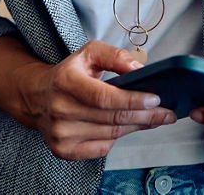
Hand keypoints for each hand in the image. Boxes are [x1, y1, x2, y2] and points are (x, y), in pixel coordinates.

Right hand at [14, 40, 176, 160]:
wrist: (37, 97)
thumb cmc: (68, 74)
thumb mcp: (88, 53)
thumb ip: (115, 56)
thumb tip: (138, 70)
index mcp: (66, 82)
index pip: (104, 97)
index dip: (132, 100)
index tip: (156, 99)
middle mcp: (60, 110)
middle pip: (112, 118)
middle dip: (145, 116)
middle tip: (167, 112)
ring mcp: (61, 134)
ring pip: (110, 134)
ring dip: (137, 127)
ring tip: (155, 118)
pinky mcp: (63, 150)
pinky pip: (101, 147)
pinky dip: (119, 138)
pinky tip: (129, 127)